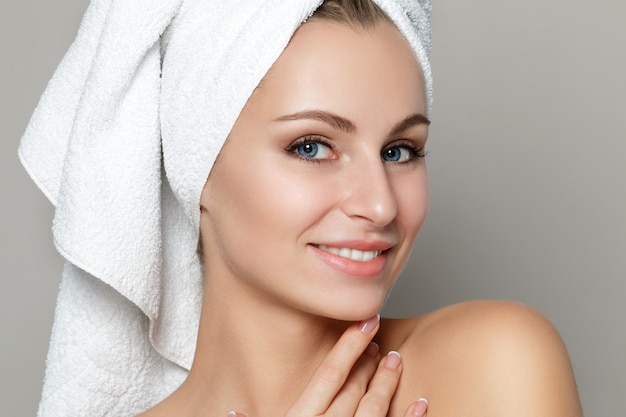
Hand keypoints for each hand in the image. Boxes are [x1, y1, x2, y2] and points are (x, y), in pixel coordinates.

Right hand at [228, 315, 428, 416]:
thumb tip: (231, 413)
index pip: (328, 376)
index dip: (347, 348)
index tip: (363, 325)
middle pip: (353, 388)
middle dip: (368, 361)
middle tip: (378, 339)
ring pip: (374, 408)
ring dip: (388, 382)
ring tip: (397, 359)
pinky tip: (421, 403)